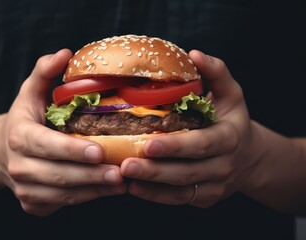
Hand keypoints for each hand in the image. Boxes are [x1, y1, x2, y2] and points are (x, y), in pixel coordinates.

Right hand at [0, 49, 125, 215]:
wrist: (2, 151)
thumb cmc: (26, 118)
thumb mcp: (31, 92)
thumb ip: (45, 72)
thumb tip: (65, 54)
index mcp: (19, 137)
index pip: (48, 146)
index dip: (73, 150)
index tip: (99, 151)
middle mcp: (19, 166)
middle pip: (60, 175)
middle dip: (92, 175)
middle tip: (121, 171)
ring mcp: (25, 189)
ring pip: (65, 194)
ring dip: (95, 190)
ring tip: (121, 181)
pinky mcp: (33, 204)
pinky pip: (64, 204)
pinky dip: (87, 198)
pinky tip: (106, 189)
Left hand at [120, 50, 260, 207]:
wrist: (250, 157)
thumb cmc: (233, 120)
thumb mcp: (232, 94)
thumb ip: (216, 73)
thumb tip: (194, 54)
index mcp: (229, 138)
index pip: (201, 144)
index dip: (175, 146)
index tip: (148, 143)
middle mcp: (222, 166)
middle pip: (186, 172)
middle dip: (155, 170)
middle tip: (126, 164)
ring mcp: (214, 186)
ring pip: (180, 190)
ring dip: (150, 185)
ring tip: (123, 176)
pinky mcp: (204, 198)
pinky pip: (178, 199)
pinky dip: (155, 196)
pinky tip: (133, 187)